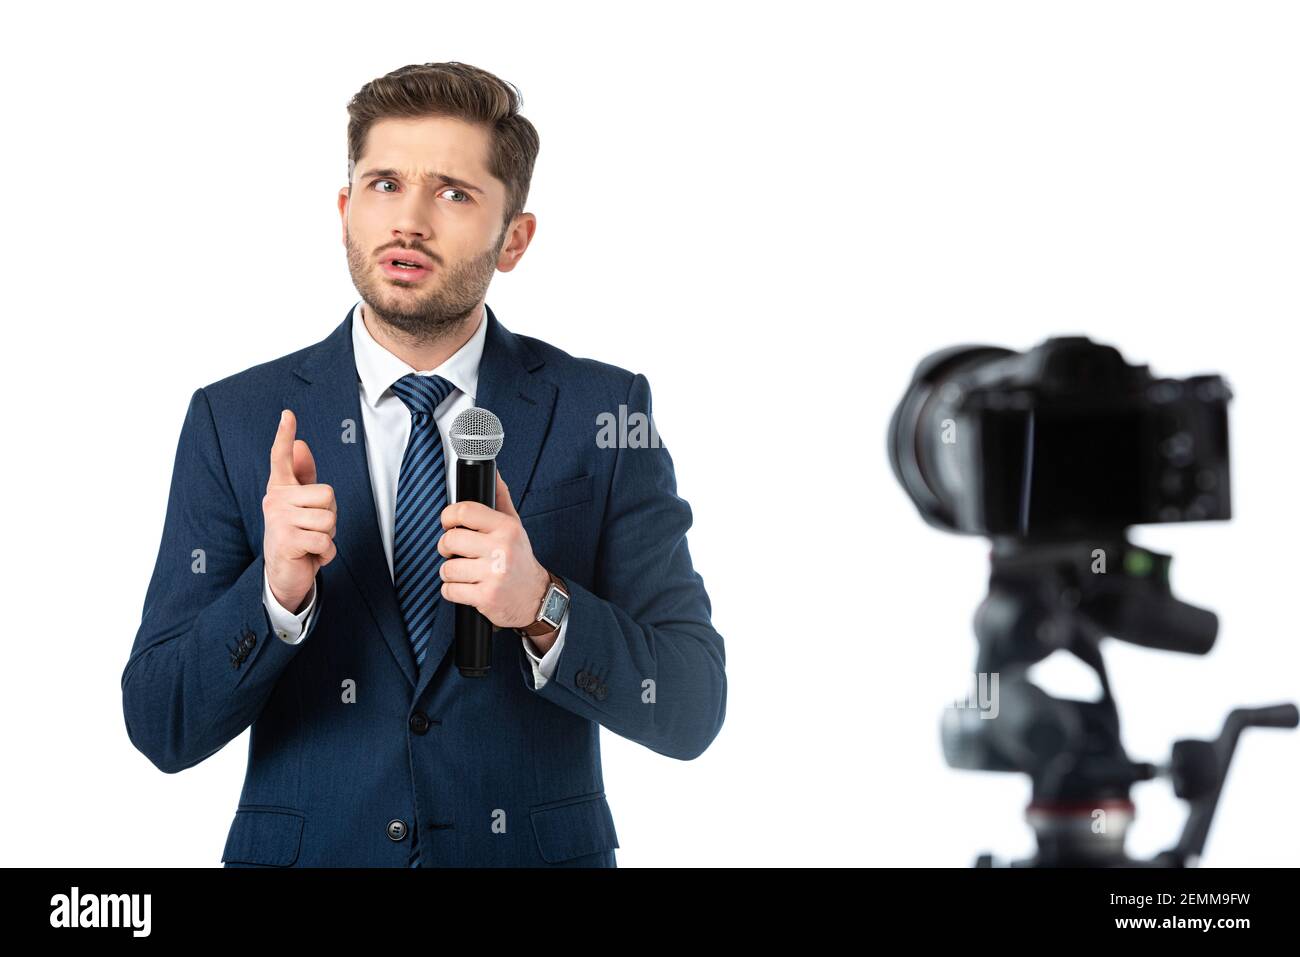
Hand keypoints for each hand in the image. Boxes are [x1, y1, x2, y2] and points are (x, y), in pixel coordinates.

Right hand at [263, 410, 336, 612]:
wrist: (284, 574)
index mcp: (280, 489)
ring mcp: (278, 520)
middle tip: (313, 529)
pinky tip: (311, 556)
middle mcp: (274, 500)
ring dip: (329, 536)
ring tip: (312, 542)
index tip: (288, 414)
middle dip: (331, 515)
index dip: (284, 435)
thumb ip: (302, 476)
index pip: (280, 458)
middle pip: (328, 494)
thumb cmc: (297, 535)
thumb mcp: (302, 505)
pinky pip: (325, 541)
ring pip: (329, 518)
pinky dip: (326, 553)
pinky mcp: (286, 541)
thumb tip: (300, 444)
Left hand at [436, 471, 550, 629]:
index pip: (464, 511)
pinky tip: (467, 588)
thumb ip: (500, 499)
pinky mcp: (486, 597)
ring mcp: (494, 574)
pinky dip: (453, 591)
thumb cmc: (520, 560)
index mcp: (506, 528)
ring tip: (464, 572)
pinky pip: (449, 591)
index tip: (448, 523)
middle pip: (450, 540)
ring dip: (449, 573)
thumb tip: (494, 473)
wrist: (536, 597)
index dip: (448, 516)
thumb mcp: (515, 526)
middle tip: (454, 551)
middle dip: (446, 547)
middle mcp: (501, 549)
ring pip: (447, 568)